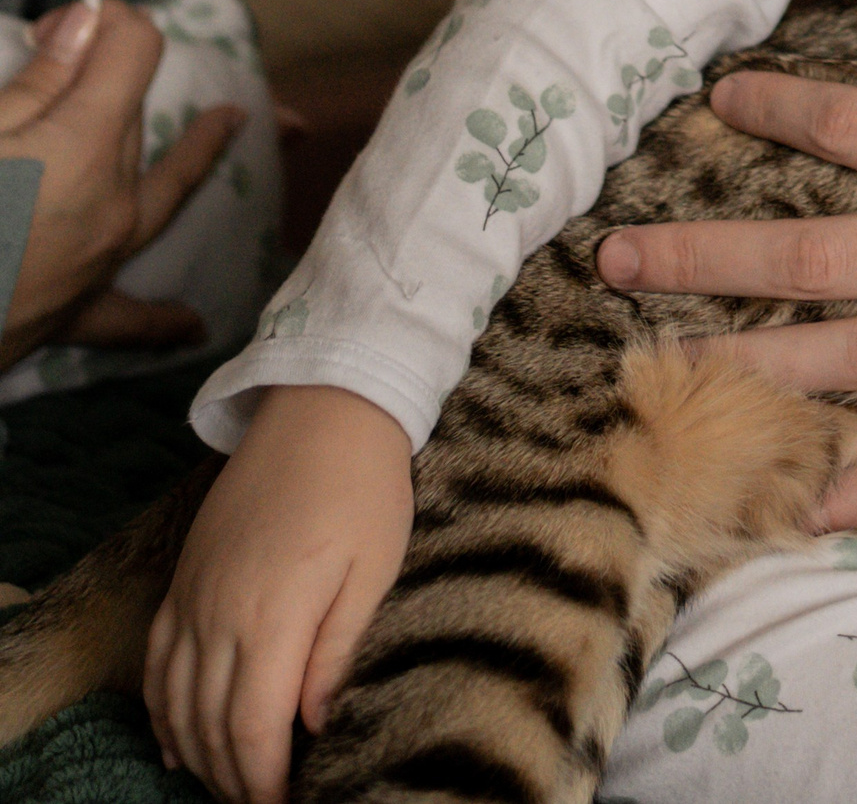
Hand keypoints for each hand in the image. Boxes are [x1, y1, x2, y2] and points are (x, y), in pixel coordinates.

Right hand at [0, 1, 240, 367]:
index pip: (136, 51)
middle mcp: (116, 200)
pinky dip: (160, 317)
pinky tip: (192, 327)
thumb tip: (91, 24)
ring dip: (191, 155)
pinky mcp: (74, 312)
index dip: (106, 22)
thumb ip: (38, 81)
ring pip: (156, 192)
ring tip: (231, 122)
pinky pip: (128, 315)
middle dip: (107, 83)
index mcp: (88, 146)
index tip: (61, 23)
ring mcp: (102, 259)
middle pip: (133, 120)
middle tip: (56, 57)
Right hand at [147, 385, 413, 803]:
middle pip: (208, 725)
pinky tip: (177, 741)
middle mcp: (216, 614)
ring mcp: (193, 597)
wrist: (322, 412)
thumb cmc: (364, 490)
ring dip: (197, 753)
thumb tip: (314, 724)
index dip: (265, 782)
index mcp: (270, 617)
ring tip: (229, 786)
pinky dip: (164, 711)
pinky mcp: (185, 580)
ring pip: (175, 702)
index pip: (252, 729)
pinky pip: (160, 663)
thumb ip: (337, 652)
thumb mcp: (373, 573)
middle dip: (233, 779)